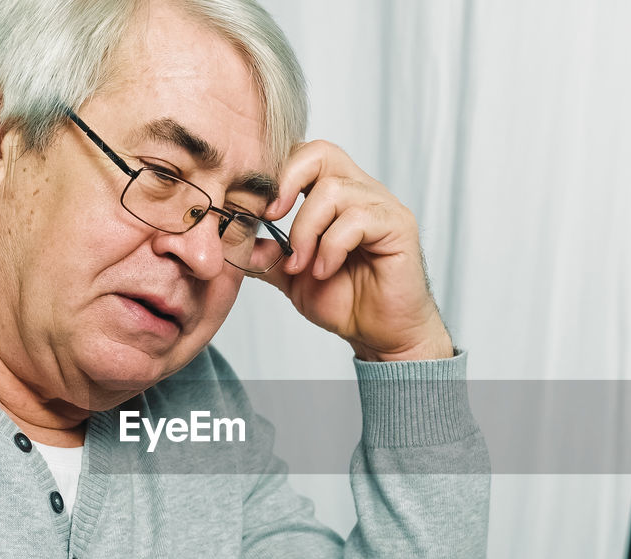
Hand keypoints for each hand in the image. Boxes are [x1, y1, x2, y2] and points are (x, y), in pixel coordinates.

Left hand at [257, 141, 453, 361]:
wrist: (379, 332)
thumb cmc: (345, 299)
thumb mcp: (291, 275)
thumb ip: (266, 253)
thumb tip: (231, 239)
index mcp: (335, 194)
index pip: (304, 156)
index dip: (277, 174)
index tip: (259, 211)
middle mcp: (360, 191)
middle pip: (321, 153)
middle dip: (287, 182)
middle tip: (271, 219)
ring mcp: (381, 205)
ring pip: (333, 190)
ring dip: (307, 230)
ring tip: (302, 265)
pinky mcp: (398, 225)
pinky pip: (358, 219)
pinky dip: (332, 246)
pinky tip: (325, 270)